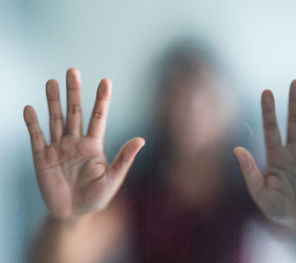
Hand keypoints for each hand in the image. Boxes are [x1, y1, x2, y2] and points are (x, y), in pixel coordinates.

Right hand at [24, 68, 144, 219]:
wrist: (72, 214)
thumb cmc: (96, 197)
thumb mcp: (113, 179)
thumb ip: (124, 159)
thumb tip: (141, 139)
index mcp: (93, 145)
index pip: (98, 117)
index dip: (101, 99)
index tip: (106, 81)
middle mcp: (76, 142)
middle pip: (75, 112)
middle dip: (74, 92)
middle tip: (73, 71)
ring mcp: (58, 148)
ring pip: (55, 119)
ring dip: (53, 101)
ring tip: (52, 82)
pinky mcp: (42, 157)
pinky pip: (36, 137)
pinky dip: (32, 123)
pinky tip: (30, 109)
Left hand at [234, 80, 295, 239]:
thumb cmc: (277, 209)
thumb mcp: (260, 191)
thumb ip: (249, 170)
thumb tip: (236, 149)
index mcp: (275, 156)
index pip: (271, 128)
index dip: (269, 111)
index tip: (266, 92)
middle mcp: (292, 151)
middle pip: (292, 122)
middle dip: (294, 102)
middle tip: (295, 81)